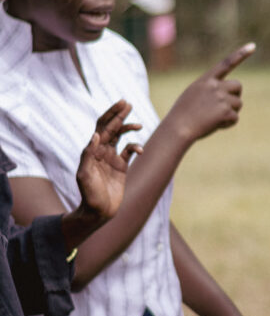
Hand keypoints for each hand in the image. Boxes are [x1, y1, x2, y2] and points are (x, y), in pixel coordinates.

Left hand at [76, 100, 142, 222]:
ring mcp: (112, 158)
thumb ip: (88, 155)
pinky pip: (130, 151)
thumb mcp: (84, 175)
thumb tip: (96, 135)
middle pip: (111, 127)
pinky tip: (140, 150)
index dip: (110, 114)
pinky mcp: (121, 167)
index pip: (102, 126)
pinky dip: (136, 147)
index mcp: (92, 150)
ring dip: (128, 128)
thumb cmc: (89, 195)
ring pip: (121, 137)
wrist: (98, 212)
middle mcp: (101, 151)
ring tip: (138, 125)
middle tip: (127, 103)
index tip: (121, 104)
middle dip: (119, 115)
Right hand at [166, 43, 255, 145]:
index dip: (241, 54)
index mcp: (206, 80)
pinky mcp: (225, 111)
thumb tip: (228, 98)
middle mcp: (215, 86)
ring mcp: (220, 98)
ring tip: (214, 118)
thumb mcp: (193, 95)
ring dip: (230, 112)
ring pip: (238, 104)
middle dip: (235, 95)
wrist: (178, 127)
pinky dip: (227, 124)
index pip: (226, 63)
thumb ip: (210, 91)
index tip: (253, 46)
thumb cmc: (183, 115)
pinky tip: (215, 125)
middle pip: (238, 86)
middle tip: (226, 106)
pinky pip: (235, 118)